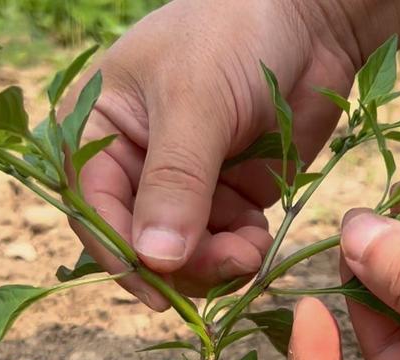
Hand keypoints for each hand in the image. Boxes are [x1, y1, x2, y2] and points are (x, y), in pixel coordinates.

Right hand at [61, 0, 399, 309]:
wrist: (307, 22)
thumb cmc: (232, 35)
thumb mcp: (194, 100)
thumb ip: (174, 180)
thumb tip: (155, 259)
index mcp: (101, 132)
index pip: (93, 208)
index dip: (121, 255)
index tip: (158, 291)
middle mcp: (137, 165)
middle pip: (139, 241)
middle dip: (181, 265)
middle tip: (230, 264)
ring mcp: (185, 185)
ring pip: (183, 253)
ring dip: (216, 263)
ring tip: (251, 248)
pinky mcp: (227, 195)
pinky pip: (222, 244)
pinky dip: (240, 251)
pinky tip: (259, 235)